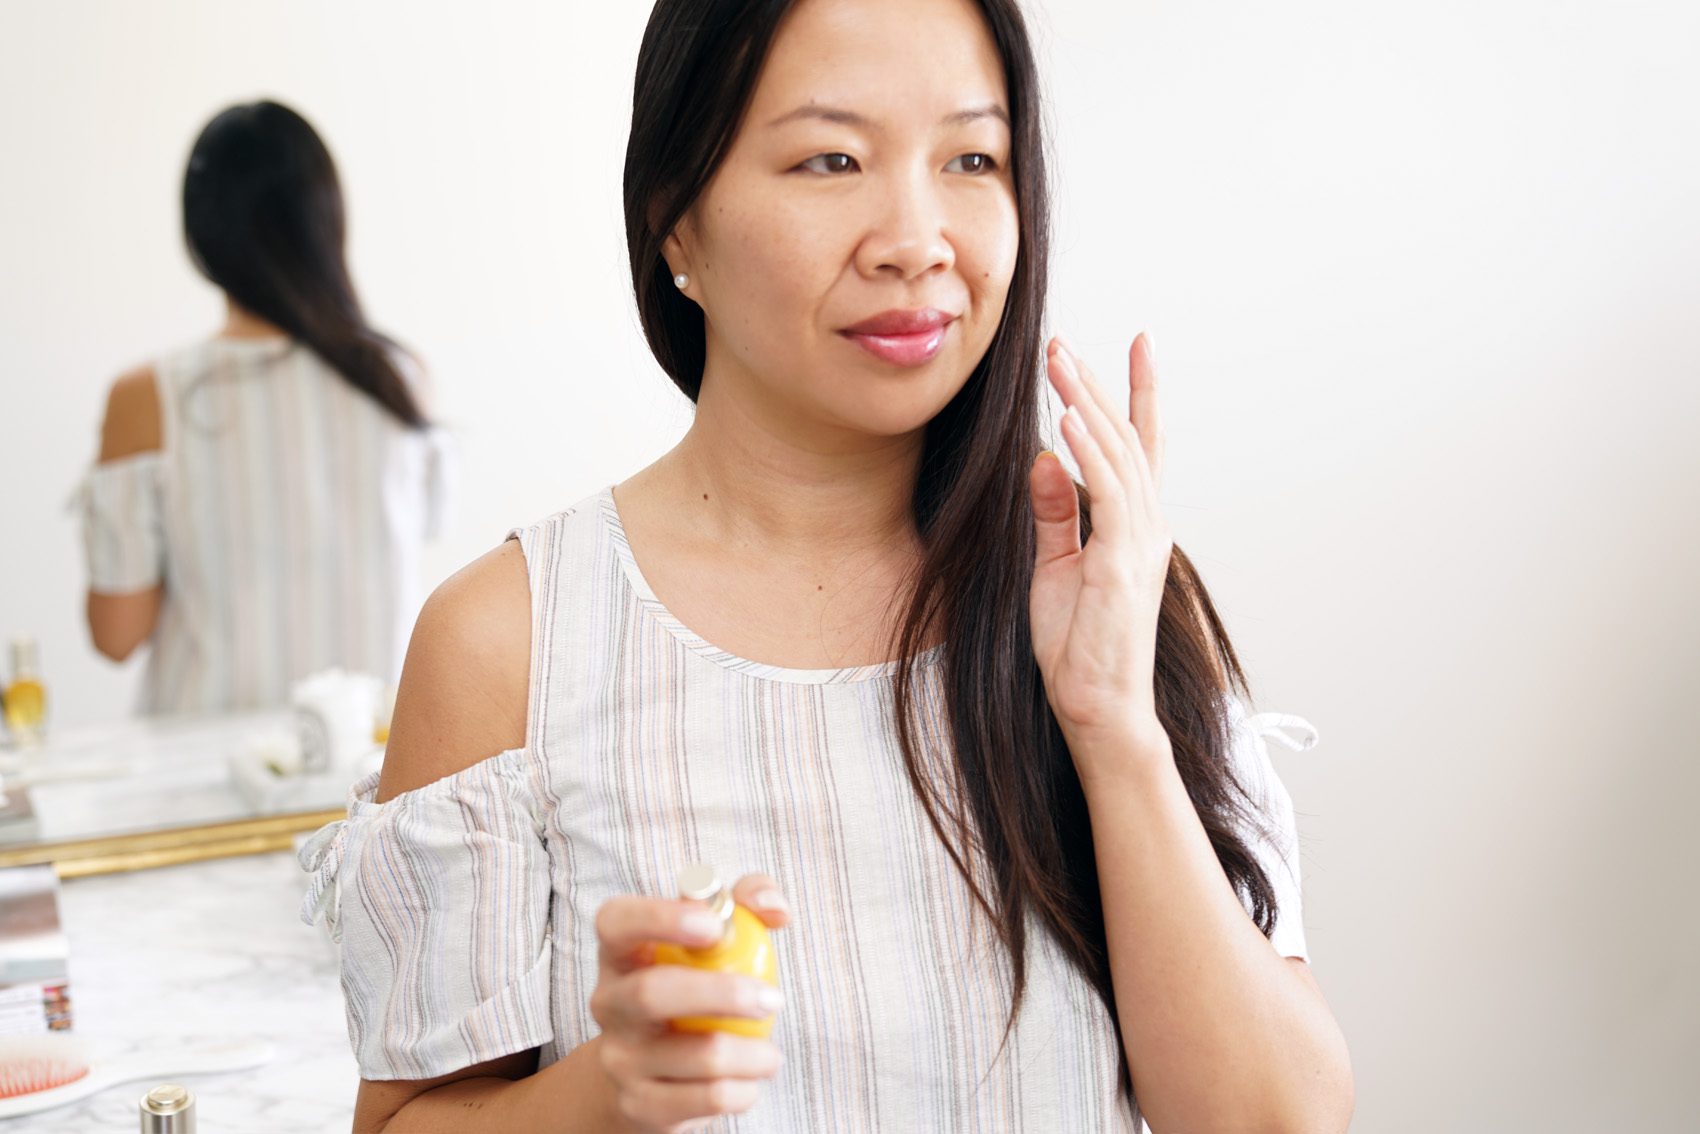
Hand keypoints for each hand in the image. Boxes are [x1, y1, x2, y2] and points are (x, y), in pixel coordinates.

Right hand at [590, 874, 789, 1132]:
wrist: (645, 1074)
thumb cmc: (689, 986)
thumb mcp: (710, 939)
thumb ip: (745, 904)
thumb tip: (774, 908)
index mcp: (621, 953)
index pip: (617, 922)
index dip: (661, 917)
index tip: (715, 927)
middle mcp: (609, 1002)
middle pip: (652, 993)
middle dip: (723, 993)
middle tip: (773, 998)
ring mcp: (620, 1057)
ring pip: (697, 1055)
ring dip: (753, 1054)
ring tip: (770, 1054)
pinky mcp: (640, 1105)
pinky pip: (708, 1098)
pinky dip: (744, 1090)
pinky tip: (749, 1081)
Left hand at [1029, 332, 1171, 764]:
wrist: (1098, 708)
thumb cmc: (1079, 647)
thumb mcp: (1054, 568)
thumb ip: (1053, 513)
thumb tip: (1043, 457)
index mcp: (1133, 526)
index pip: (1139, 447)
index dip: (1137, 395)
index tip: (1135, 344)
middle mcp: (1146, 526)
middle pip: (1123, 440)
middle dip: (1094, 387)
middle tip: (1063, 343)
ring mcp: (1139, 544)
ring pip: (1116, 457)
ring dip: (1088, 406)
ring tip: (1062, 364)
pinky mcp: (1122, 564)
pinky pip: (1108, 496)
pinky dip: (1089, 455)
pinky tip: (1069, 422)